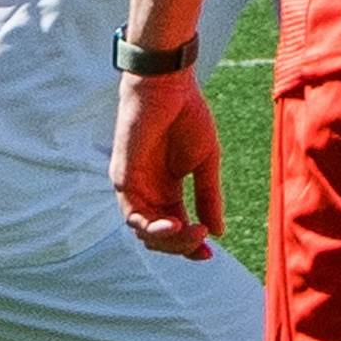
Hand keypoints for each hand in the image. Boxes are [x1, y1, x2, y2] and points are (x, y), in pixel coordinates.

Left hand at [112, 69, 225, 257]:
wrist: (168, 85)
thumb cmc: (187, 114)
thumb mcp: (206, 163)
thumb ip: (208, 197)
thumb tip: (218, 232)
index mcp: (167, 189)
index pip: (175, 228)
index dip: (191, 245)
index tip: (210, 254)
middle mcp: (148, 191)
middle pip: (159, 236)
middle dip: (181, 246)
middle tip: (202, 242)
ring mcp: (133, 186)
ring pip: (144, 232)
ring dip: (170, 240)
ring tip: (193, 233)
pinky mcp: (122, 178)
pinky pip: (132, 215)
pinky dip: (154, 227)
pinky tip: (176, 225)